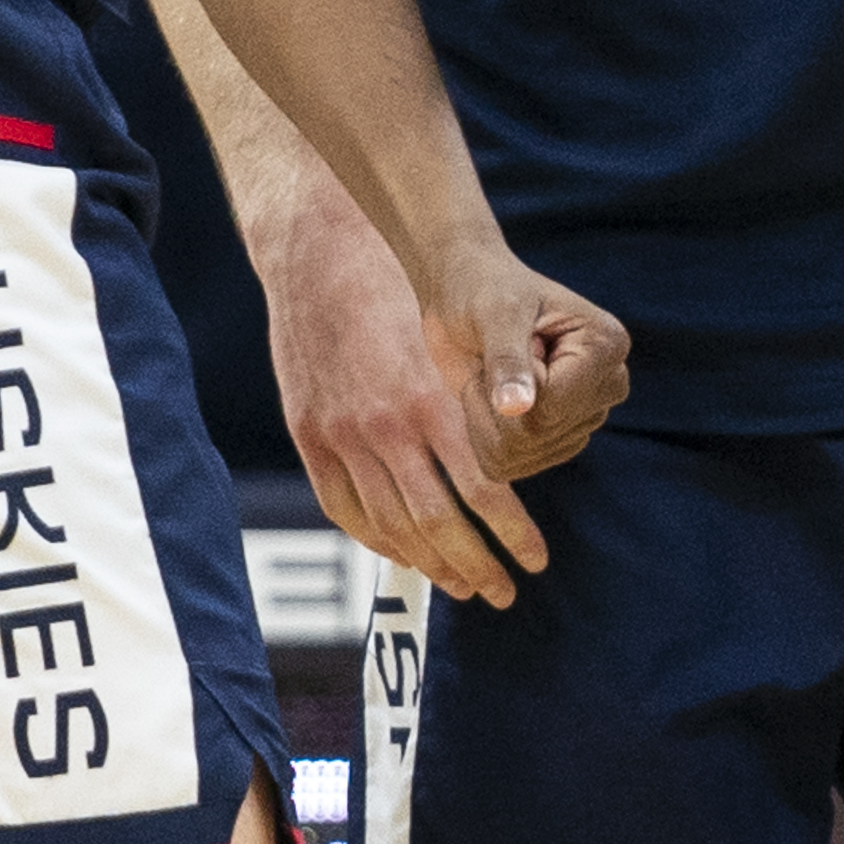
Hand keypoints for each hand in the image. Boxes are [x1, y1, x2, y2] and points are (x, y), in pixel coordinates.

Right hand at [258, 198, 605, 605]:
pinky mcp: (308, 433)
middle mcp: (381, 426)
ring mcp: (338, 434)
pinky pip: (343, 507)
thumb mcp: (446, 338)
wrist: (318, 251)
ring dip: (428, 563)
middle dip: (475, 565)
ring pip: (388, 523)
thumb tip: (513, 455)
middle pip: (434, 521)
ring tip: (461, 584)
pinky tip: (402, 552)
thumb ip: (470, 400)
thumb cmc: (394, 285)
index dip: (510, 532)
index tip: (535, 558)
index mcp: (426, 399)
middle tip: (505, 593)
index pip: (478, 490)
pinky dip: (375, 538)